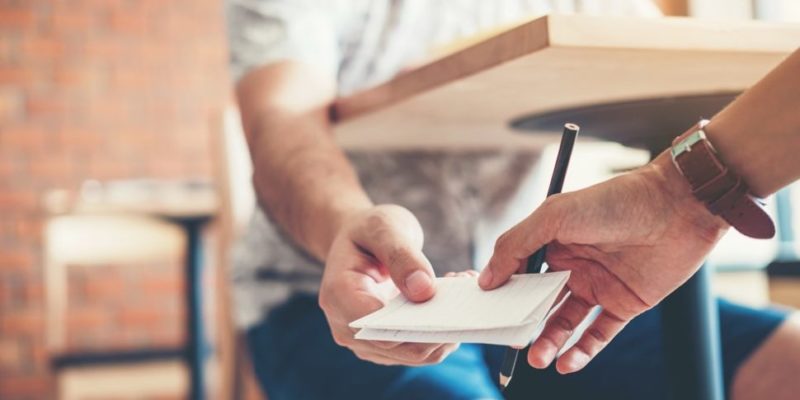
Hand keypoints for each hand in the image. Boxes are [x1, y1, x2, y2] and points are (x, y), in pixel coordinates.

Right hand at [319, 204, 458, 364]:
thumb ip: (402, 255)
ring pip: (417, 354)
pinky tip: (450, 300)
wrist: (358, 241)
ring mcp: (366, 340)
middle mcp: (346, 327)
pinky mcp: (386, 345)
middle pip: (403, 348)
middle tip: (465, 286)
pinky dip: (441, 330)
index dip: (418, 324)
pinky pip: (420, 348)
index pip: (380, 329)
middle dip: (441, 325)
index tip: (451, 300)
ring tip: (460, 287)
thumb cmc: (368, 230)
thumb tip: (424, 291)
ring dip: (446, 329)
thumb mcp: (384, 227)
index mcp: (339, 296)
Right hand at [479, 153, 728, 373]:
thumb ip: (516, 245)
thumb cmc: (614, 202)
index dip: (503, 292)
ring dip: (549, 341)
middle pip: (539, 301)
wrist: (678, 208)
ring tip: (537, 358)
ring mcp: (598, 286)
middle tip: (511, 340)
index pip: (519, 272)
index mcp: (552, 241)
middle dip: (523, 323)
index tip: (487, 312)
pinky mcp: (625, 304)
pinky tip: (567, 364)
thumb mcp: (554, 216)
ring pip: (565, 322)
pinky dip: (582, 352)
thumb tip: (486, 279)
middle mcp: (573, 264)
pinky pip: (598, 334)